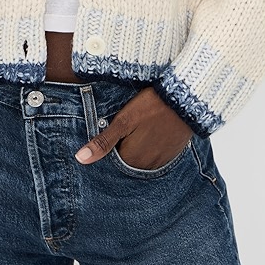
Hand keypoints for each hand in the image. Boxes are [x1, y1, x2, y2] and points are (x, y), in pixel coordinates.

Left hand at [74, 86, 192, 170]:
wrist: (184, 98)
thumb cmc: (151, 106)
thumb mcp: (124, 121)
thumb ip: (103, 142)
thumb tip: (81, 159)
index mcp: (132, 159)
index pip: (113, 160)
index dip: (111, 144)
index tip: (114, 130)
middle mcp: (147, 166)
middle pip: (128, 160)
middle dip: (124, 146)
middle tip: (128, 126)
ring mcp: (162, 160)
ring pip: (142, 157)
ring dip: (138, 146)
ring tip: (141, 126)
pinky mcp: (173, 152)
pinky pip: (157, 155)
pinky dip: (152, 145)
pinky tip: (152, 129)